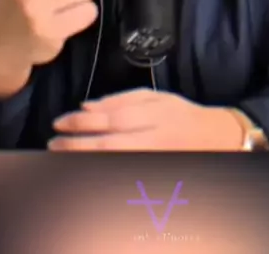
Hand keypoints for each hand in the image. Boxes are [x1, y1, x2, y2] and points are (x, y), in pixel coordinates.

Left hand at [48, 89, 243, 150]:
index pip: (113, 118)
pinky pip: (122, 169)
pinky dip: (100, 165)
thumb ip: (121, 99)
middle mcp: (154, 138)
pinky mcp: (152, 171)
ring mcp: (153, 158)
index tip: (60, 122)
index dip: (84, 121)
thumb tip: (87, 105)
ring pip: (113, 159)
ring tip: (61, 153)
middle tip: (53, 142)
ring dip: (84, 156)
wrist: (214, 139)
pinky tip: (84, 163)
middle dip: (77, 143)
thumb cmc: (181, 113)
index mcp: (154, 114)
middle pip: (109, 142)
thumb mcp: (156, 97)